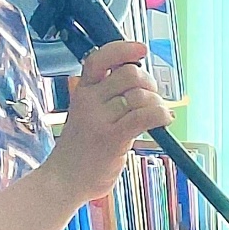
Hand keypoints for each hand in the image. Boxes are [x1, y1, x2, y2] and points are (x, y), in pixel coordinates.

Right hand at [47, 41, 172, 205]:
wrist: (64, 180)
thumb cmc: (80, 150)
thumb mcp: (85, 114)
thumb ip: (105, 97)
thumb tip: (140, 81)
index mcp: (82, 91)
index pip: (99, 58)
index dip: (122, 49)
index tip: (140, 49)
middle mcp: (88, 101)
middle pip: (129, 74)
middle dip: (149, 82)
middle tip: (152, 98)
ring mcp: (99, 120)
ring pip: (140, 96)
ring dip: (157, 102)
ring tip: (157, 115)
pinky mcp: (112, 139)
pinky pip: (144, 116)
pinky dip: (160, 114)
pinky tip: (164, 120)